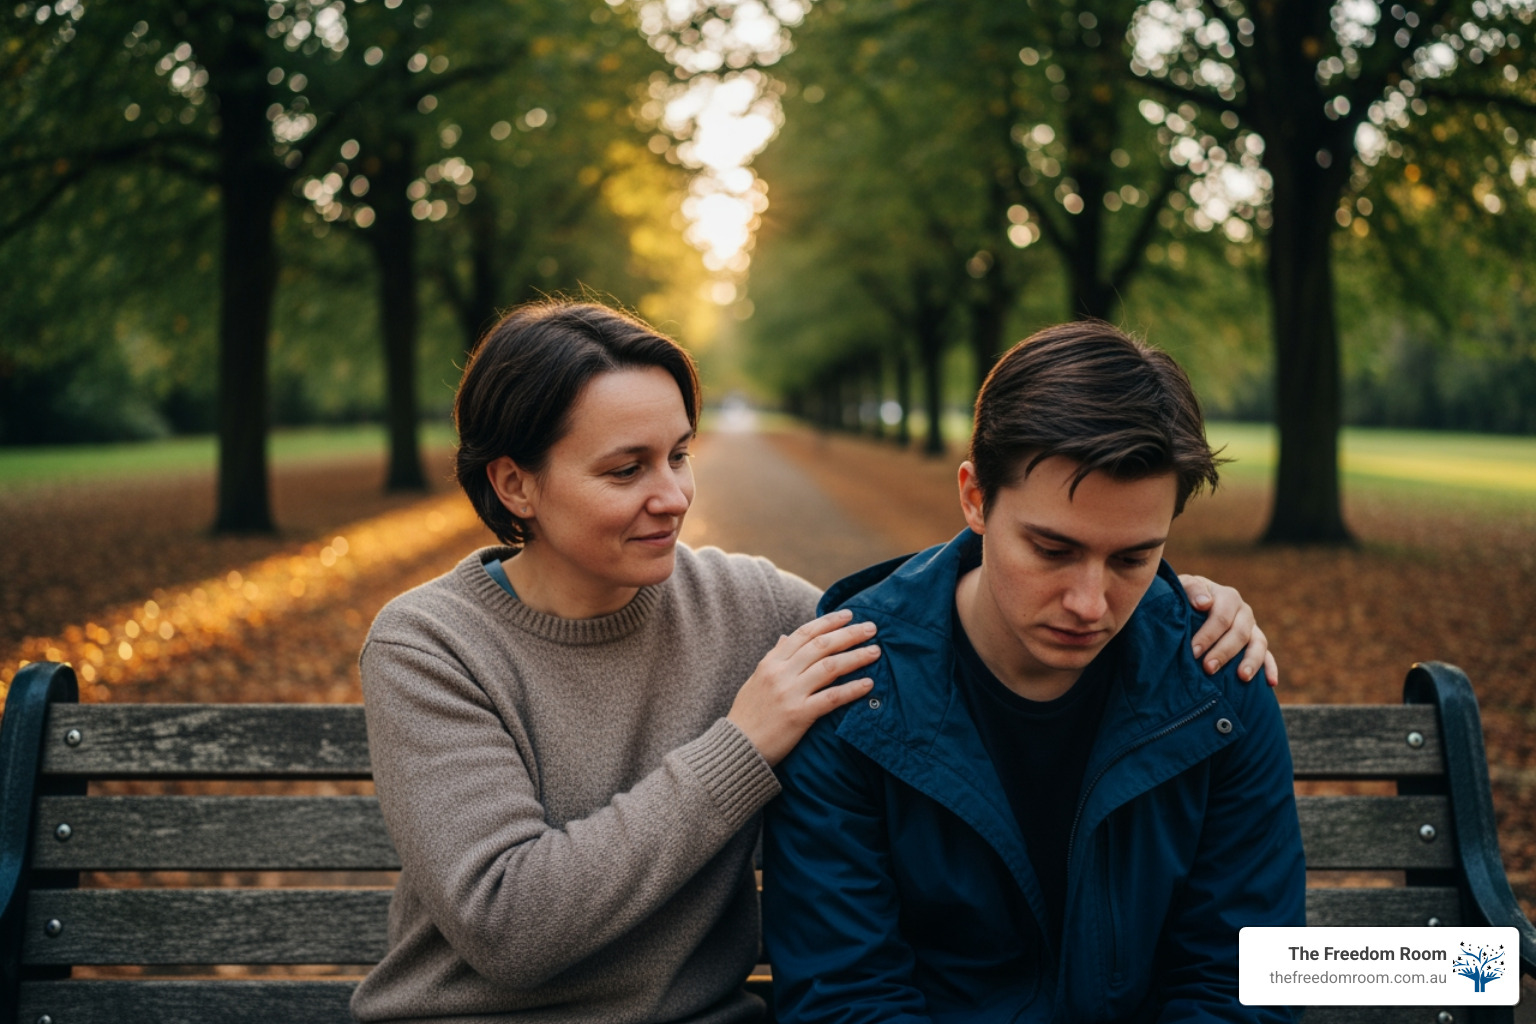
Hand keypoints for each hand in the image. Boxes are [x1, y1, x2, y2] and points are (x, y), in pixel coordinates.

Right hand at [728, 609, 879, 765]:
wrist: (736, 748)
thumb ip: (774, 657)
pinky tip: (869, 684)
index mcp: (771, 663)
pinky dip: (852, 689)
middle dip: (849, 634)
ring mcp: (790, 693)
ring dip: (856, 657)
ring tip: (875, 652)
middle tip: (871, 628)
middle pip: (821, 645)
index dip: (828, 622)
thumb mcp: (756, 680)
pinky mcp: (799, 715)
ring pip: (829, 667)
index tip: (849, 615)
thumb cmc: (748, 716)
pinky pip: (831, 698)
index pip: (803, 634)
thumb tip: (786, 637)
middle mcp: (781, 673)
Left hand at [1177, 575, 1278, 687]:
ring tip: (1243, 677)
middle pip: (1239, 633)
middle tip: (1208, 668)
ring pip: (1259, 644)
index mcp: (1228, 597)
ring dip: (1251, 661)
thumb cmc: (1184, 598)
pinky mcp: (1256, 643)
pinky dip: (1270, 668)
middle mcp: (1244, 612)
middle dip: (1223, 652)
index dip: (1208, 635)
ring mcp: (1252, 628)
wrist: (1191, 603)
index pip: (1221, 617)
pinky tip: (1271, 683)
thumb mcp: (1184, 587)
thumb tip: (1205, 603)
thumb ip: (1193, 590)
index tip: (1193, 652)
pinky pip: (1268, 656)